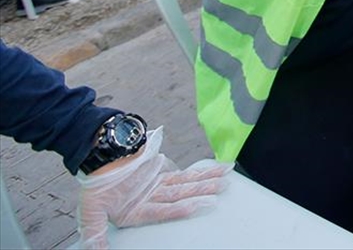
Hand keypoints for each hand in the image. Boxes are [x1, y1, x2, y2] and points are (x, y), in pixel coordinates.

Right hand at [78, 128, 230, 249]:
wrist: (100, 156)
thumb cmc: (95, 184)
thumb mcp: (91, 211)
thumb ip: (95, 234)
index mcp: (137, 212)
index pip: (162, 211)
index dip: (178, 209)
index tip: (195, 205)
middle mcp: (153, 200)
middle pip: (181, 196)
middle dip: (201, 192)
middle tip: (221, 189)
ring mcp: (161, 185)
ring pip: (187, 184)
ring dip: (206, 181)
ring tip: (225, 178)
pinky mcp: (165, 172)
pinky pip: (187, 173)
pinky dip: (202, 171)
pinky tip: (218, 170)